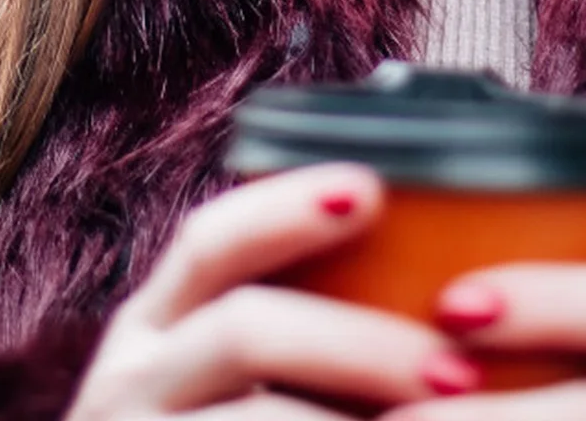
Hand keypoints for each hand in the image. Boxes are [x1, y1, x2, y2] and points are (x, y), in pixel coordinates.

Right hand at [67, 163, 476, 419]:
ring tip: (453, 415)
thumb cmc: (245, 420)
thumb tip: (443, 293)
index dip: (286, 208)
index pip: (211, 241)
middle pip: (245, 330)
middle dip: (359, 345)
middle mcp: (128, 383)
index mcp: (153, 327)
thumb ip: (299, 333)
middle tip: (457, 371)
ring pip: (259, 416)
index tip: (371, 188)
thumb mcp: (237, 379)